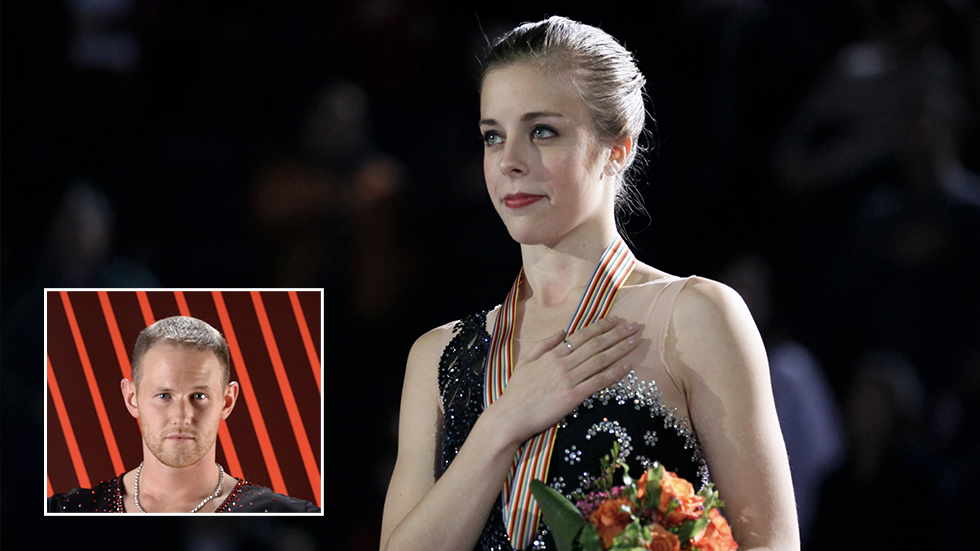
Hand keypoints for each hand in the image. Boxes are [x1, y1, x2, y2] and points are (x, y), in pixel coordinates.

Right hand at [488, 316, 640, 443]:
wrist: (510, 416)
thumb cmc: (516, 392)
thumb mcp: (526, 362)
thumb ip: (543, 345)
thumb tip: (561, 330)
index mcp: (551, 354)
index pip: (581, 336)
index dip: (601, 327)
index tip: (616, 319)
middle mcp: (562, 363)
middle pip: (595, 345)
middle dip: (617, 334)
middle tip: (634, 326)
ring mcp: (568, 380)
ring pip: (600, 360)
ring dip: (620, 349)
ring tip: (636, 340)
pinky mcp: (573, 397)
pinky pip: (598, 382)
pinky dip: (615, 373)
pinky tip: (628, 366)